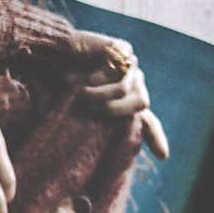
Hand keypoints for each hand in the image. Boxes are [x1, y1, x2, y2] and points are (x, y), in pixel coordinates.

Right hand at [67, 31, 168, 159]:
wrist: (50, 58)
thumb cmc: (61, 87)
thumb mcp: (79, 115)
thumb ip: (95, 130)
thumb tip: (103, 162)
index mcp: (126, 104)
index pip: (147, 122)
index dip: (155, 138)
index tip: (163, 156)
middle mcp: (133, 84)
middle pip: (142, 103)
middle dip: (116, 110)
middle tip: (91, 110)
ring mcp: (129, 65)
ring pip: (127, 90)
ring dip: (101, 96)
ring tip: (82, 94)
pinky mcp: (123, 50)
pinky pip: (119, 71)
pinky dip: (100, 80)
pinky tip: (86, 77)